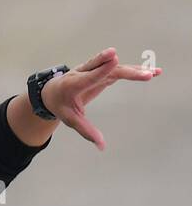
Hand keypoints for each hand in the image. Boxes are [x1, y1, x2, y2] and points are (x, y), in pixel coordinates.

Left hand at [42, 49, 161, 150]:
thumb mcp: (69, 119)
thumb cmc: (60, 105)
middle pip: (107, 69)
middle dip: (126, 71)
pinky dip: (135, 71)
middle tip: (145, 74)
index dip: (101, 68)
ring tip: (154, 73)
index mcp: (74, 84)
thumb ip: (86, 131)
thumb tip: (102, 146)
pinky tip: (151, 72)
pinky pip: (119, 69)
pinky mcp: (102, 70)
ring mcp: (95, 69)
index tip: (114, 59)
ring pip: (116, 67)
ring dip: (136, 70)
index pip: (89, 76)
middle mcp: (85, 72)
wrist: (53, 90)